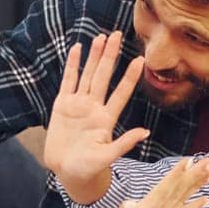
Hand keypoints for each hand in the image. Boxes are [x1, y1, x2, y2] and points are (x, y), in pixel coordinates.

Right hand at [45, 32, 149, 204]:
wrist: (67, 172)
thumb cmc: (89, 169)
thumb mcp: (107, 157)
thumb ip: (124, 143)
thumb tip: (146, 132)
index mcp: (106, 119)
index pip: (121, 93)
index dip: (129, 77)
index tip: (139, 60)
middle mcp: (94, 108)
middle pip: (104, 76)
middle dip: (111, 56)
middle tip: (118, 34)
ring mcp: (78, 105)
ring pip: (88, 75)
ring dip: (94, 56)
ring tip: (101, 37)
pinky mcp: (63, 106)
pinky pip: (68, 81)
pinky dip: (72, 65)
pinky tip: (77, 49)